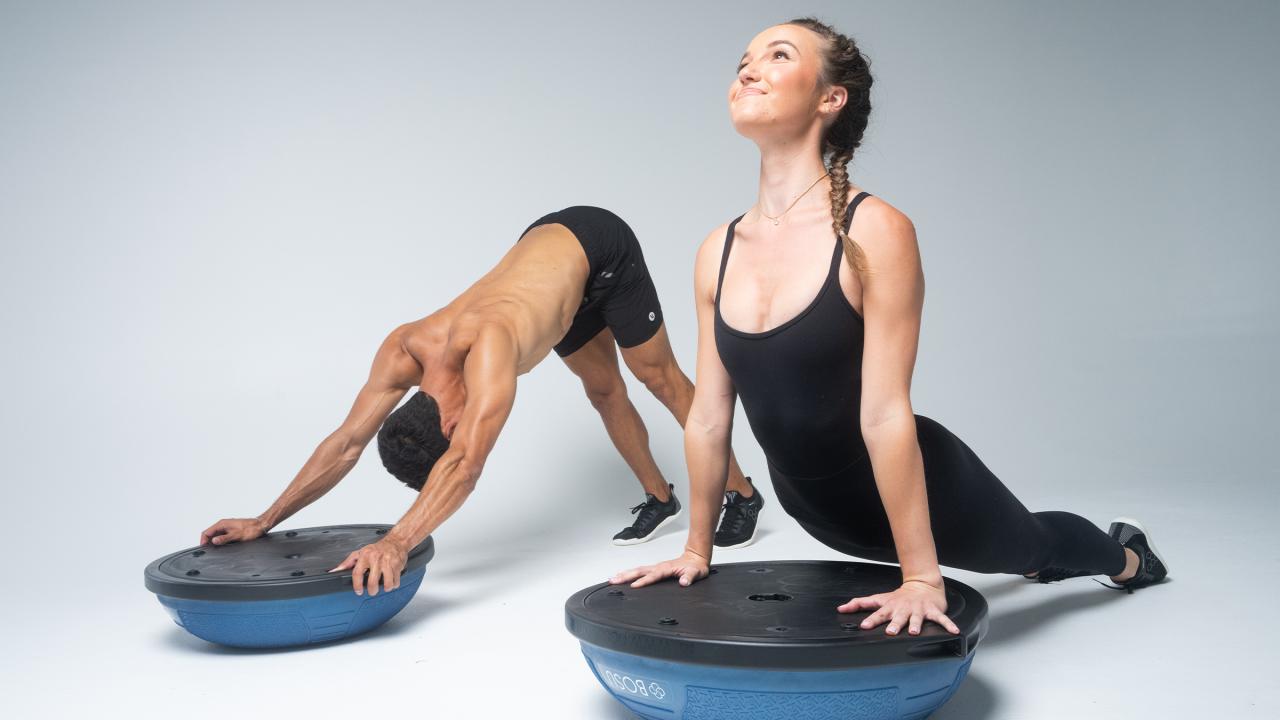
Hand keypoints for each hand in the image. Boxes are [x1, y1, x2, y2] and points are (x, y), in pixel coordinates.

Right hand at [200, 517, 267, 545]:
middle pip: (209, 534)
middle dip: (207, 542)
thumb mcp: (237, 535)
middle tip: (208, 551)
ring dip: (213, 542)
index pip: (206, 532)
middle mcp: (223, 524)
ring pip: (215, 535)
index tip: (203, 549)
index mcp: (222, 523)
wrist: (261, 526)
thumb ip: (224, 538)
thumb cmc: (251, 529)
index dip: (203, 541)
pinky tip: (222, 547)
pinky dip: (219, 541)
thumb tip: (213, 541)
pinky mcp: (231, 530)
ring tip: (215, 550)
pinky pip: (221, 536)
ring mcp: (227, 527)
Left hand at [328, 537, 408, 595]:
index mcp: (365, 556)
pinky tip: (392, 581)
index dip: (357, 585)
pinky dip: (394, 584)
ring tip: (384, 587)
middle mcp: (376, 559)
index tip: (359, 591)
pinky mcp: (397, 565)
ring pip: (387, 583)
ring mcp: (387, 562)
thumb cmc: (376, 549)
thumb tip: (335, 571)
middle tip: (372, 591)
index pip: (357, 573)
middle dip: (372, 590)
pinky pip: (396, 581)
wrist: (396, 541)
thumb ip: (347, 563)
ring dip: (385, 588)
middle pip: (372, 582)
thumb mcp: (359, 553)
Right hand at [609, 549, 709, 587]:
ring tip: (613, 579)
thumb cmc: (696, 566)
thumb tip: (684, 582)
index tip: (634, 586)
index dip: (644, 581)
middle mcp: (659, 567)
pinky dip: (630, 573)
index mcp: (667, 568)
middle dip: (626, 576)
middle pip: (639, 571)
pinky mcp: (656, 569)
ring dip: (625, 574)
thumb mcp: (697, 573)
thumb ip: (690, 577)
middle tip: (613, 580)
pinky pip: (640, 571)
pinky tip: (624, 575)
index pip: (653, 576)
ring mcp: (656, 567)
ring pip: (638, 570)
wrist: (696, 557)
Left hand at [837, 578, 959, 635]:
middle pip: (898, 617)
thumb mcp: (879, 599)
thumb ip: (860, 604)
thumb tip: (840, 609)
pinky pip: (942, 619)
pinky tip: (954, 631)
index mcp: (891, 607)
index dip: (871, 620)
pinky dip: (948, 625)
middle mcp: (904, 609)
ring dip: (916, 624)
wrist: (922, 585)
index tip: (864, 626)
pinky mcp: (933, 611)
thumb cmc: (899, 597)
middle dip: (894, 624)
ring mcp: (919, 610)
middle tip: (890, 632)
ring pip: (917, 618)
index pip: (878, 613)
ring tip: (915, 632)